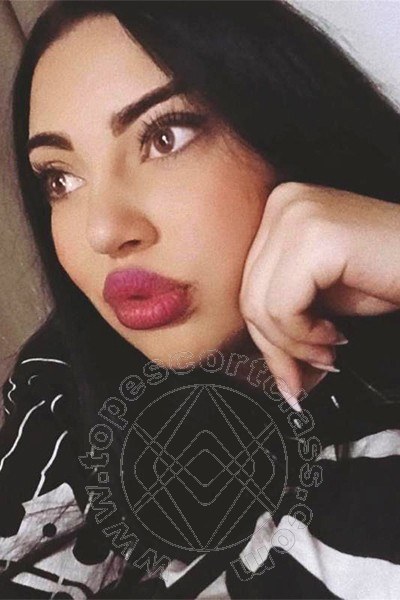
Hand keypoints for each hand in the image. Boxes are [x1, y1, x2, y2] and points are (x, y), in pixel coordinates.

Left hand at [239, 182, 399, 409]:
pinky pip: (284, 307)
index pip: (247, 284)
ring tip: (329, 354)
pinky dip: (306, 335)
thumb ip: (286, 321)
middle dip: (276, 348)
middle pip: (248, 295)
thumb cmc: (389, 274)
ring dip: (294, 346)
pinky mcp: (315, 238)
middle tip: (302, 378)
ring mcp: (296, 214)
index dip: (265, 338)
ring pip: (260, 306)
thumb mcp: (322, 298)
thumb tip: (272, 369)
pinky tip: (337, 335)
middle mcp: (283, 202)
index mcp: (279, 209)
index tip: (286, 373)